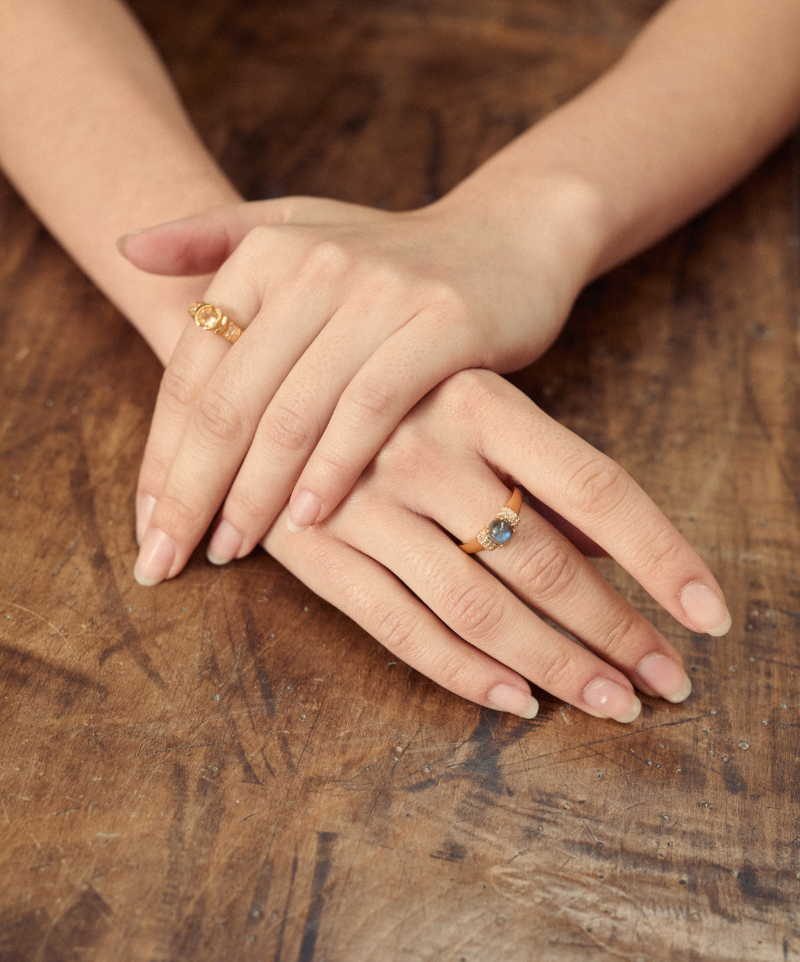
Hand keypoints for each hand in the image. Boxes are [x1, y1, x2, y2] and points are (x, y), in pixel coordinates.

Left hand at [123, 186, 598, 584]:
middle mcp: (314, 266)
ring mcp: (380, 294)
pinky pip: (369, 409)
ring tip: (229, 550)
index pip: (191, 372)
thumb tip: (126, 250)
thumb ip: (214, 235)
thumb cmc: (394, 258)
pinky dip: (332, 467)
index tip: (147, 524)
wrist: (510, 238)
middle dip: (190, 491)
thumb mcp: (303, 228)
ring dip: (254, 493)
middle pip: (230, 402)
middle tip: (165, 561)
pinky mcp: (441, 324)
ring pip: (293, 413)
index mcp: (267, 252)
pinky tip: (307, 519)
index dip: (160, 455)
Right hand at [260, 370, 730, 721]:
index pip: (597, 484)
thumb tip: (613, 544)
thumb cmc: (377, 383)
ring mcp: (365, 503)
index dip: (660, 554)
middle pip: (545, 560)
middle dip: (616, 630)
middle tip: (667, 683)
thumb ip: (532, 464)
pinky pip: (401, 627)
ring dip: (555, 664)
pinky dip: (465, 673)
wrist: (249, 364)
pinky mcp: (316, 551)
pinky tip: (517, 702)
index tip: (708, 615)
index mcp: (476, 397)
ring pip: (480, 605)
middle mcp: (424, 447)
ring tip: (611, 702)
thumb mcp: (461, 396)